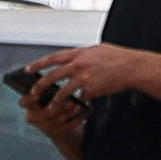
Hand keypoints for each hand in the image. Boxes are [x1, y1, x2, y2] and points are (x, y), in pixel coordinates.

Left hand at [22, 42, 151, 104]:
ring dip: (55, 102)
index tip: (28, 69)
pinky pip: (81, 98)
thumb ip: (82, 55)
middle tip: (32, 94)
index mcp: (79, 54)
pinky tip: (85, 103)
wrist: (132, 67)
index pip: (53, 58)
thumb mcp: (97, 50)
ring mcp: (84, 78)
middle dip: (40, 86)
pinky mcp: (92, 90)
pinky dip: (82, 102)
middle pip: (53, 77)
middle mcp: (79, 65)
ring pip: (63, 93)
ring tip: (50, 109)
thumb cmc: (117, 57)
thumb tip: (71, 60)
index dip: (39, 64)